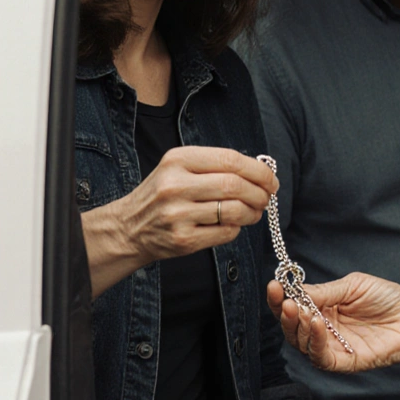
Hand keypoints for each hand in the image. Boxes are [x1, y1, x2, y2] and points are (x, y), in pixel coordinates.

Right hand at [85, 147, 276, 295]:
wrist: (128, 228)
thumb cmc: (162, 195)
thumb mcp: (179, 168)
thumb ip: (215, 165)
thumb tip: (261, 172)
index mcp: (178, 159)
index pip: (230, 159)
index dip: (259, 170)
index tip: (271, 180)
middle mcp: (175, 185)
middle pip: (235, 185)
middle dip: (260, 192)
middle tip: (266, 198)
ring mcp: (177, 214)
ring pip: (234, 211)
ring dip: (253, 213)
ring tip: (253, 212)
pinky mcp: (182, 240)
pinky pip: (225, 233)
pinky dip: (237, 229)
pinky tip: (232, 225)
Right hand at [267, 272, 399, 372]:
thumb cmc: (388, 299)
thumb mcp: (353, 286)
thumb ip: (324, 291)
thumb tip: (294, 291)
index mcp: (323, 308)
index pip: (294, 306)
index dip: (280, 298)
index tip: (274, 285)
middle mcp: (323, 329)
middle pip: (292, 327)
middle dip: (284, 314)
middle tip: (285, 301)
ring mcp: (332, 347)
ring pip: (301, 344)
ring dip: (297, 327)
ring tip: (300, 309)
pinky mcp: (343, 362)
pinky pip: (321, 357)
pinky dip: (315, 341)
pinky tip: (317, 323)